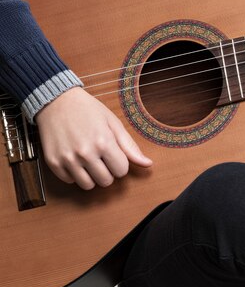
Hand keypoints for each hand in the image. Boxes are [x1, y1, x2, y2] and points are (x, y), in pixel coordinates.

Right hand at [35, 87, 152, 189]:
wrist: (57, 101)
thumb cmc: (88, 110)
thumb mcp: (112, 123)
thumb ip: (130, 146)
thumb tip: (148, 164)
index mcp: (104, 142)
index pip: (121, 171)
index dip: (120, 163)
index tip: (114, 153)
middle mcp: (86, 153)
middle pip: (106, 181)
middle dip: (107, 171)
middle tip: (101, 156)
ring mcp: (68, 159)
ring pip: (88, 186)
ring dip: (91, 176)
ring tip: (89, 159)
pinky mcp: (53, 163)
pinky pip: (70, 181)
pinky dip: (74, 173)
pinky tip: (75, 158)